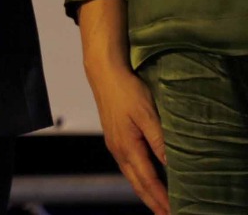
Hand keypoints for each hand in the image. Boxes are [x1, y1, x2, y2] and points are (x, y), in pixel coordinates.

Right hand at [86, 60, 167, 214]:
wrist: (104, 73)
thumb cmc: (126, 90)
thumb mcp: (148, 114)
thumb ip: (159, 140)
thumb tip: (170, 164)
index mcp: (126, 146)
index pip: (148, 180)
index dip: (161, 198)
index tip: (172, 211)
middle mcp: (118, 149)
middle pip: (137, 183)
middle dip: (152, 201)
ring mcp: (114, 144)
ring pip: (131, 175)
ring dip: (145, 191)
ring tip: (158, 203)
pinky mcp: (114, 137)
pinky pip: (127, 165)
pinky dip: (138, 178)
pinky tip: (144, 178)